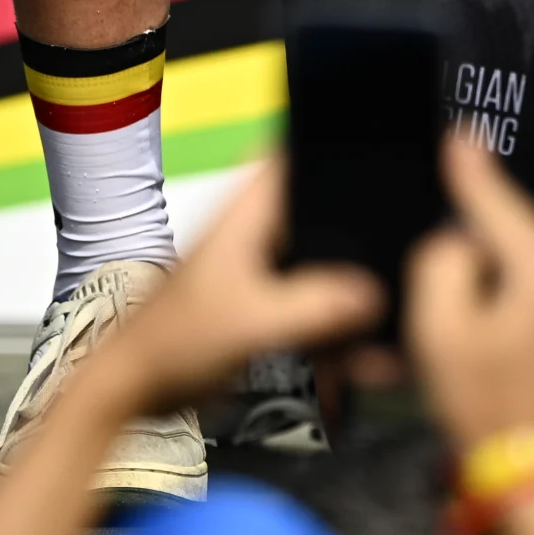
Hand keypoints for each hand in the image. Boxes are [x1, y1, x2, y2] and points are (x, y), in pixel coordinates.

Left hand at [80, 159, 385, 415]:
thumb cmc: (170, 343)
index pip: (294, 154)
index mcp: (247, 215)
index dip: (334, 143)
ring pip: (321, 259)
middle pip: (321, 208)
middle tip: (401, 231)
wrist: (132, 391)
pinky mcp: (261, 305)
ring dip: (351, 282)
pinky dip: (335, 319)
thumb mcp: (252, 321)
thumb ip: (316, 306)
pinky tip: (360, 349)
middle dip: (360, 224)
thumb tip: (374, 295)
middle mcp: (255, 233)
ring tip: (388, 307)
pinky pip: (312, 300)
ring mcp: (258, 269)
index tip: (379, 148)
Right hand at [408, 131, 533, 449]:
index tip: (460, 139)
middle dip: (484, 262)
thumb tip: (459, 239)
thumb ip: (442, 263)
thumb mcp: (438, 332)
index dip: (471, 171)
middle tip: (457, 316)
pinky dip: (527, 313)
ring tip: (481, 350)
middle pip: (519, 243)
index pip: (500, 205)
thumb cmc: (491, 414)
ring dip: (506, 291)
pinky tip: (504, 355)